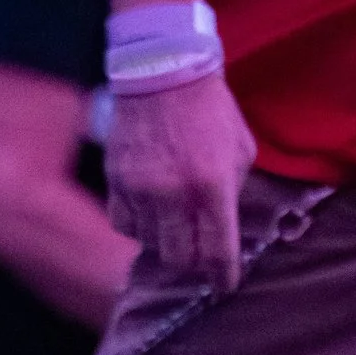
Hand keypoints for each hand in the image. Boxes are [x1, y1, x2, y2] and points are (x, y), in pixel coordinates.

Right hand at [104, 74, 256, 287]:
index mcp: (212, 186)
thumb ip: (232, 191)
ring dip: (165, 243)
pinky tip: (150, 215)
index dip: (222, 277)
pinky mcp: (116, 181)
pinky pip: (124, 223)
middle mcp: (173, 195)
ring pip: (149, 244)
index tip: (224, 285)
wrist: (163, 69)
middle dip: (193, 265)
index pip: (216, 253)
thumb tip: (225, 225)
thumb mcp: (240, 150)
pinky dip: (139, 227)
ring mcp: (139, 190)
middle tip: (201, 259)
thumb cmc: (210, 108)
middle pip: (178, 259)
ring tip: (176, 230)